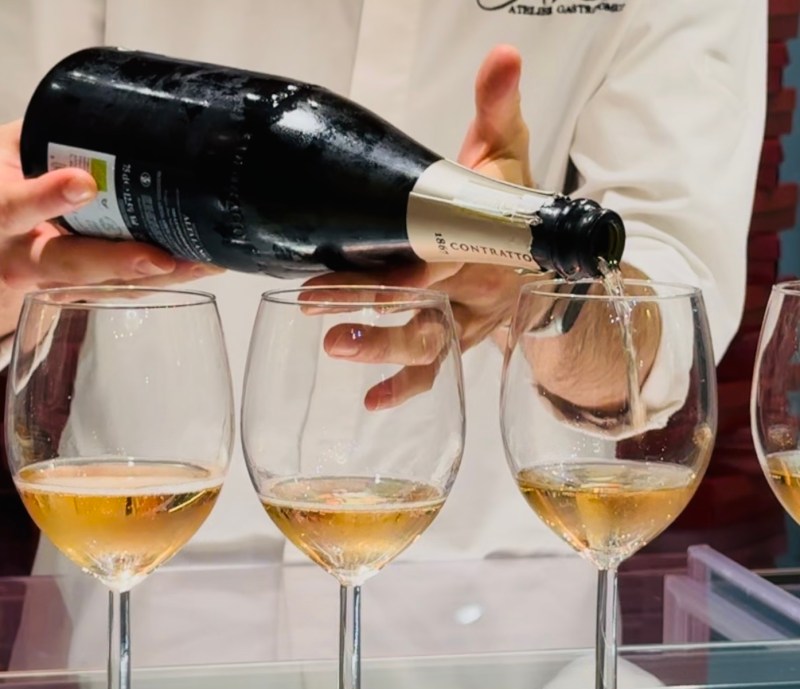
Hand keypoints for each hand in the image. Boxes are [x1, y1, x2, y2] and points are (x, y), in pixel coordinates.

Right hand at [0, 120, 214, 336]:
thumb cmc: (4, 190)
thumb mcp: (5, 155)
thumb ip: (37, 136)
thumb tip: (92, 104)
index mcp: (1, 213)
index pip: (16, 206)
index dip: (47, 197)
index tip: (82, 183)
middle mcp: (25, 259)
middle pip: (70, 265)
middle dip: (118, 262)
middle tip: (162, 257)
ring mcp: (55, 284)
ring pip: (105, 287)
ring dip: (157, 278)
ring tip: (200, 262)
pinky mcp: (81, 294)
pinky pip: (122, 293)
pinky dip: (162, 283)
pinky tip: (196, 268)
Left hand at [305, 45, 535, 406]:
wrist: (541, 255)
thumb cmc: (512, 205)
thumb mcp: (510, 153)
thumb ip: (499, 109)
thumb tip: (503, 55)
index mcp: (485, 240)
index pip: (438, 253)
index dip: (397, 264)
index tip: (345, 261)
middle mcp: (476, 288)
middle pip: (420, 302)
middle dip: (366, 303)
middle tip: (313, 302)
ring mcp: (467, 321)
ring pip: (427, 343)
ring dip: (382, 348)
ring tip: (335, 347)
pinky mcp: (457, 341)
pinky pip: (435, 372)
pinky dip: (406, 387)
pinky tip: (372, 400)